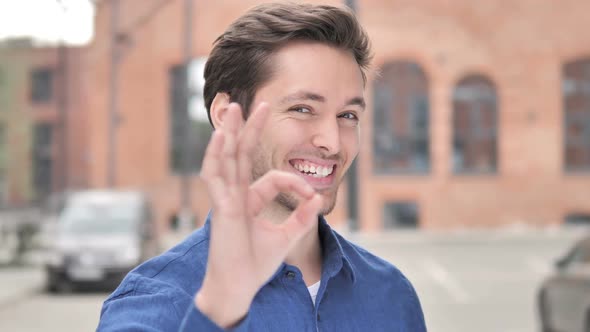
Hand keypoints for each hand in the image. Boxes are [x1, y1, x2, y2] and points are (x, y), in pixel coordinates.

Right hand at [195, 102, 322, 326]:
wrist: (239, 287)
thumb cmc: (256, 264)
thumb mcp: (286, 237)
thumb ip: (302, 218)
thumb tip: (318, 198)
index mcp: (249, 200)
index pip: (274, 178)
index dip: (296, 183)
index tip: (312, 195)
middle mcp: (235, 195)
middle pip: (241, 154)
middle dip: (250, 129)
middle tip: (261, 103)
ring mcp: (226, 200)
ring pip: (226, 158)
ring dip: (230, 132)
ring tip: (235, 107)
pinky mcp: (221, 208)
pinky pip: (216, 177)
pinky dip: (217, 155)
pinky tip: (223, 136)